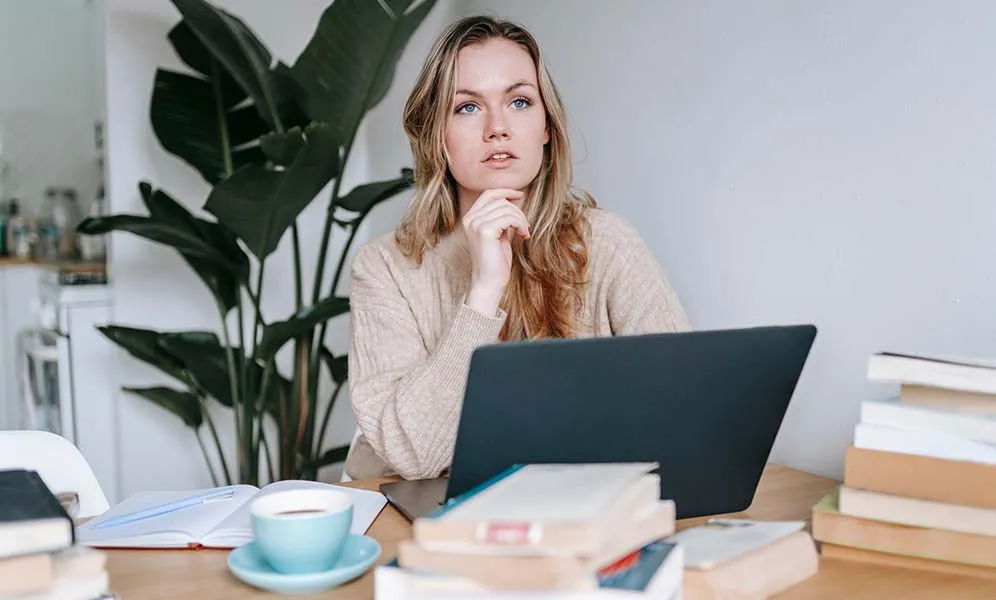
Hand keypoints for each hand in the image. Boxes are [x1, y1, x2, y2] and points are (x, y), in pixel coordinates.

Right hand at [461, 188, 529, 315]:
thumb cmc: (496, 260)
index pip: (488, 194)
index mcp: (470, 218)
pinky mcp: (485, 231)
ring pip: (506, 208)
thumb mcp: (499, 233)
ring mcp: (476, 224)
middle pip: (500, 201)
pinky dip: (520, 224)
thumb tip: (514, 200)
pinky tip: (523, 235)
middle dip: (518, 211)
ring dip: (520, 219)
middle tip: (525, 227)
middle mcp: (470, 219)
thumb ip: (501, 217)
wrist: (490, 281)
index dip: (505, 191)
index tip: (520, 195)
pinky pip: (509, 218)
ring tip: (524, 232)